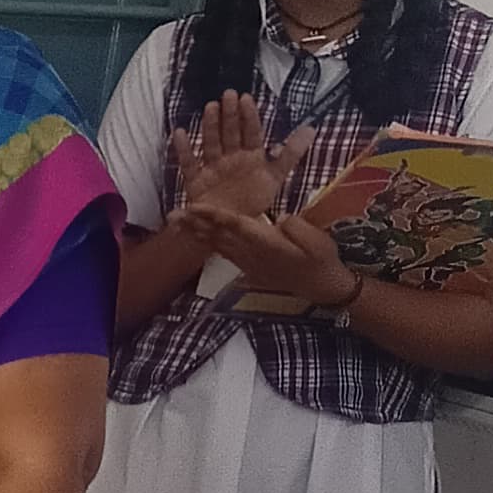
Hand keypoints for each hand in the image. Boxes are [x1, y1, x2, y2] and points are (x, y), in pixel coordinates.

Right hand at [169, 93, 279, 232]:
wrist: (230, 228)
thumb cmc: (252, 200)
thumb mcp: (275, 177)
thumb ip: (291, 154)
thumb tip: (312, 128)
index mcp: (250, 156)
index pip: (251, 132)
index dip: (249, 116)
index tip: (246, 98)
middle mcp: (230, 158)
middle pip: (230, 134)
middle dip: (229, 115)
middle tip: (228, 95)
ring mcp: (213, 168)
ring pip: (211, 144)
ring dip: (210, 126)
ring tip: (211, 107)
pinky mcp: (197, 181)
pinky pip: (189, 164)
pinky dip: (184, 150)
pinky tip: (180, 133)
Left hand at [183, 195, 358, 307]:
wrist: (321, 286)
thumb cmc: (321, 259)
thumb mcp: (317, 240)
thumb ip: (297, 228)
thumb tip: (280, 218)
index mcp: (267, 243)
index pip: (236, 226)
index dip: (214, 216)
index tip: (195, 207)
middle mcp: (251, 253)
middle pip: (218, 236)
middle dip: (194, 224)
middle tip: (172, 215)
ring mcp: (247, 261)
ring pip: (217, 245)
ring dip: (195, 233)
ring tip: (175, 224)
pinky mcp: (247, 266)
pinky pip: (223, 252)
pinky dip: (207, 243)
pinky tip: (195, 236)